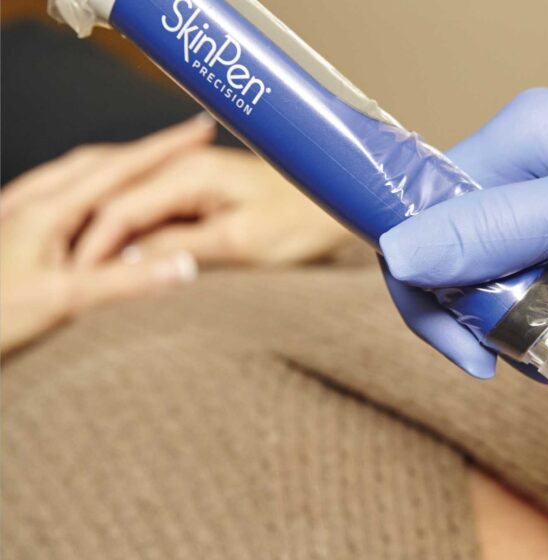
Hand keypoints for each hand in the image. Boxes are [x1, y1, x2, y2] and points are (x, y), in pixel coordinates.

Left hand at [0, 117, 211, 354]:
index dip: (166, 149)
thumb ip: (127, 281)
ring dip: (119, 164)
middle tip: (187, 140)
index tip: (200, 130)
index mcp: (48, 212)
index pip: (121, 169)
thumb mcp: (64, 302)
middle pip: (99, 162)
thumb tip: (186, 264)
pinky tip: (89, 197)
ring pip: (75, 174)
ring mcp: (15, 215)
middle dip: (148, 150)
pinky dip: (90, 185)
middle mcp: (30, 204)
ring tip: (151, 162)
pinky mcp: (8, 233)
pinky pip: (57, 193)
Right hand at [73, 145, 349, 267]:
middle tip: (80, 279)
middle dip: (95, 239)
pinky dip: (140, 235)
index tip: (80, 280)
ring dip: (116, 237)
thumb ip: (184, 247)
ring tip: (100, 274)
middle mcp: (185, 167)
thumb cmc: (304, 221)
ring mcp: (193, 177)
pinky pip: (156, 212)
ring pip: (133, 205)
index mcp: (190, 173)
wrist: (342, 205)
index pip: (119, 207)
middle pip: (117, 200)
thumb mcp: (242, 243)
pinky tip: (135, 261)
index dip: (95, 246)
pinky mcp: (204, 192)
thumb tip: (132, 259)